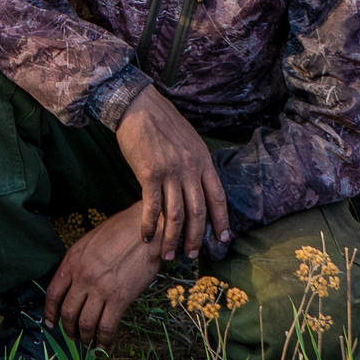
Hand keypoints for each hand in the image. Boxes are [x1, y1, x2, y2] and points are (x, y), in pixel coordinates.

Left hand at [44, 204, 164, 345]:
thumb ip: (78, 263)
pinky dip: (104, 339)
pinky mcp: (120, 298)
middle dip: (68, 329)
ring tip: (87, 343)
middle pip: (68, 312)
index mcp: (72, 261)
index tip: (51, 322)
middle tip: (72, 337)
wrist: (145, 231)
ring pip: (85, 323)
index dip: (50, 312)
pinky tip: (104, 343)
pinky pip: (107, 326)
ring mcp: (100, 288)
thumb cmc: (119, 233)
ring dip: (85, 337)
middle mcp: (82, 276)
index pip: (53, 293)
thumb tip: (74, 284)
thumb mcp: (89, 243)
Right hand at [113, 85, 229, 258]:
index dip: (221, 220)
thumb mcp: (188, 139)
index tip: (223, 238)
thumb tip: (194, 185)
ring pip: (176, 215)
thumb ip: (193, 163)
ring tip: (169, 255)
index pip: (218, 197)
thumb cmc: (160, 120)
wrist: (136, 104)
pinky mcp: (148, 173)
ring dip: (173, 239)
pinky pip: (152, 207)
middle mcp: (189, 169)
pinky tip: (146, 236)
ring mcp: (170, 172)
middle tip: (192, 255)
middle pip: (198, 212)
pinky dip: (149, 225)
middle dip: (195, 238)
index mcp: (202, 160)